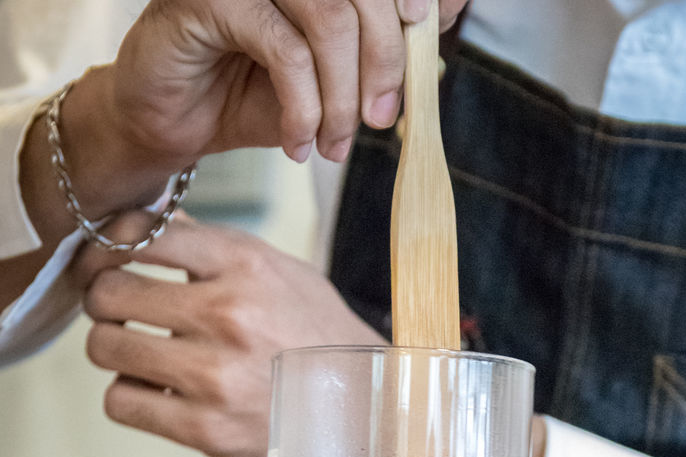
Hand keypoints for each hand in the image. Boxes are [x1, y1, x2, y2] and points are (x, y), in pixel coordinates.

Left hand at [77, 213, 382, 456]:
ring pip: (105, 348)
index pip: (139, 233)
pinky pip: (120, 403)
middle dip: (104, 302)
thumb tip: (147, 220)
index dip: (105, 247)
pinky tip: (157, 395)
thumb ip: (214, 249)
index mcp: (246, 265)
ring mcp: (215, 376)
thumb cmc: (319, 341)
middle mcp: (228, 314)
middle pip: (109, 292)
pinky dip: (131, 399)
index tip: (106, 261)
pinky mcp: (205, 431)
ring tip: (139, 356)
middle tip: (119, 314)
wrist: (365, 416)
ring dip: (114, 352)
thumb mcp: (281, 274)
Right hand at [106, 0, 466, 167]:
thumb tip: (442, 15)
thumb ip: (382, 46)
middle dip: (386, 62)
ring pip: (329, 17)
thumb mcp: (332, 79)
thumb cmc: (253, 95)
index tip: (430, 26)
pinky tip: (298, 142)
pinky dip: (303, 107)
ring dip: (342, 94)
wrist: (175, 122)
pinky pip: (286, 51)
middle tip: (383, 120)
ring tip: (335, 144)